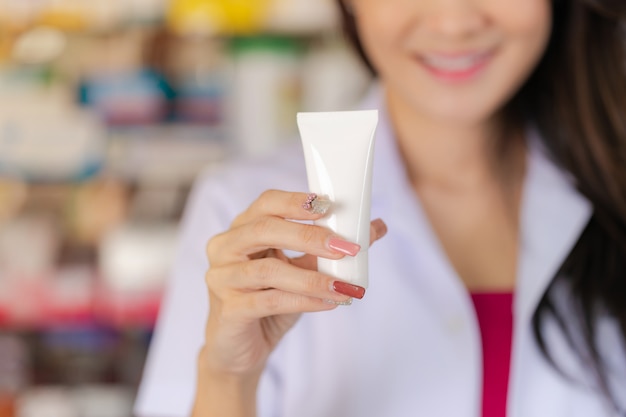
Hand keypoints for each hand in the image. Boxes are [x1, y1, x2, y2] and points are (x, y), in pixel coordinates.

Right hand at [201, 190, 387, 378]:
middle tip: (347, 248)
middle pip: (264, 229)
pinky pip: (269, 301)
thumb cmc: (270, 300)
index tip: (330, 206)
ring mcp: (222, 278)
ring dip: (312, 278)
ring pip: (268, 270)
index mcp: (242, 229)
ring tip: (343, 287)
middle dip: (310, 236)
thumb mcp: (303, 269)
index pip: (266, 203)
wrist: (241, 348)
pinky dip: (303, 301)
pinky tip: (328, 303)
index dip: (296, 201)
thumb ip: (331, 248)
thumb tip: (376, 227)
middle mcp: (226, 248)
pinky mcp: (229, 310)